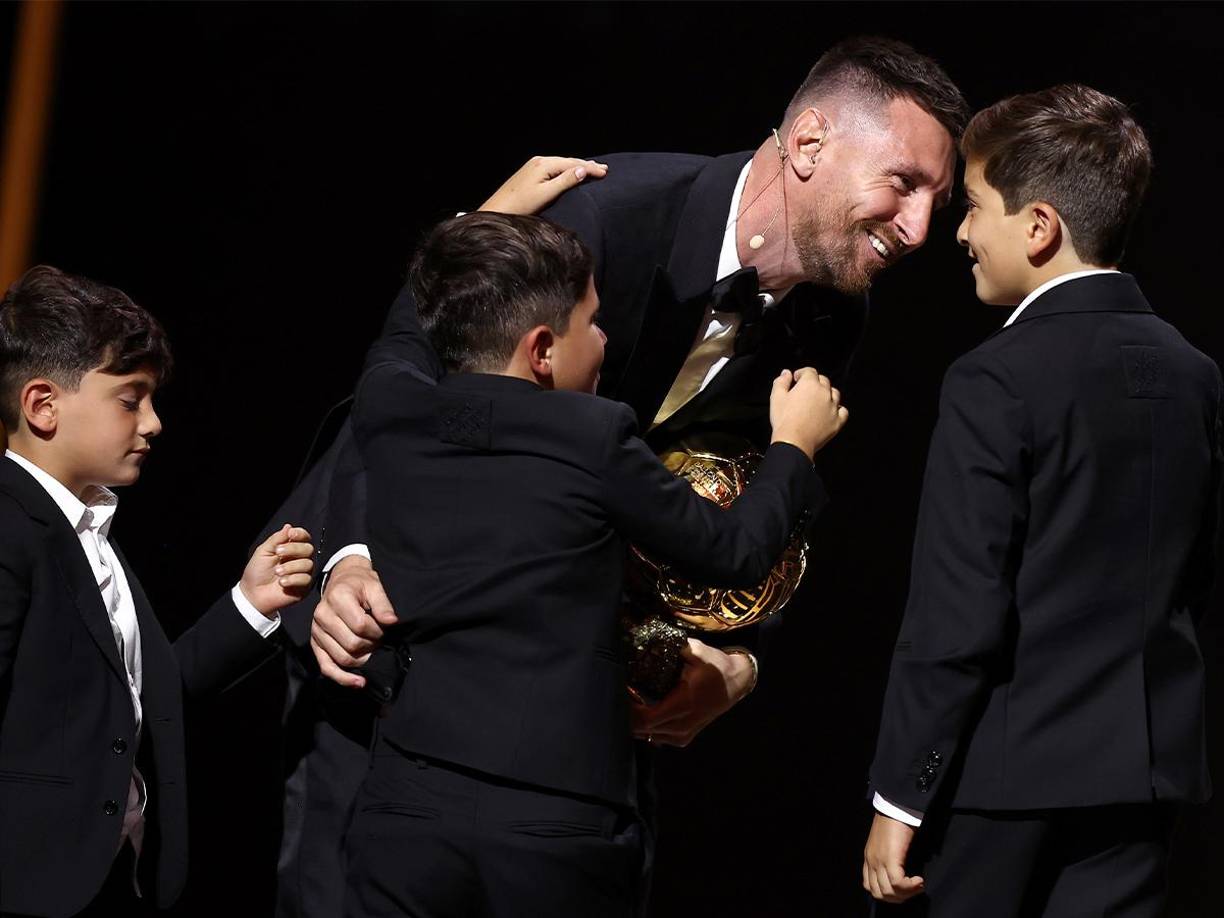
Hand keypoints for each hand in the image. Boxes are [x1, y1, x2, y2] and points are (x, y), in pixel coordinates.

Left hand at [239, 524, 314, 616]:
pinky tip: (282, 582)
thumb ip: (276, 539)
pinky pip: (306, 579)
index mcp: (290, 549)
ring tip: (277, 572)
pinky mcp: (304, 587)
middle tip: (278, 553)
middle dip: (293, 549)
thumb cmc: (256, 573)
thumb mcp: (263, 552)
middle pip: (308, 548)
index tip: (291, 534)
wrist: (253, 594)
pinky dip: (293, 579)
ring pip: (308, 564)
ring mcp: (302, 573)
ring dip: (291, 567)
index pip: (303, 538)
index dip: (300, 534)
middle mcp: (298, 560)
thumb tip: (288, 526)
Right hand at [310, 555, 398, 688]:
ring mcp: (316, 631)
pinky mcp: (315, 643)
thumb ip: (383, 604)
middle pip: (351, 644)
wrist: (342, 581)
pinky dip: (343, 678)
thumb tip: (391, 622)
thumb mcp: (374, 586)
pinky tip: (359, 682)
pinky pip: (326, 667)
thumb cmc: (360, 584)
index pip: (360, 625)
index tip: (384, 628)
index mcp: (337, 598)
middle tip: (380, 640)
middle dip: (372, 646)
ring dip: (362, 660)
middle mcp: (322, 615)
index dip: (377, 631)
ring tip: (372, 651)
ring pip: (341, 658)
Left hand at [478, 155, 608, 214]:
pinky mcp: (530, 173)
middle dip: (586, 165)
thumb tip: (582, 170)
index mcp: (544, 164)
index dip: (590, 168)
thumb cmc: (521, 206)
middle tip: (603, 168)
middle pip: (568, 161)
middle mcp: (539, 161)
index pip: (573, 163)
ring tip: (591, 169)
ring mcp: (534, 166)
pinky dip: (566, 170)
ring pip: (561, 164)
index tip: (605, 172)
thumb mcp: (546, 194)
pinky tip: (571, 173)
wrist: (498, 210)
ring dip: (577, 167)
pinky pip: (554, 168)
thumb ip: (565, 181)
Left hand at [630, 639, 754, 746]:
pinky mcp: (683, 738)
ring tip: (628, 700)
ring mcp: (683, 735)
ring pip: (647, 736)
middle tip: (618, 693)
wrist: (737, 682)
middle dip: (626, 713)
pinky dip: (645, 726)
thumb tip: (647, 639)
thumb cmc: (716, 666)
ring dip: (634, 721)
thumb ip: (672, 647)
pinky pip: (656, 737)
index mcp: (684, 704)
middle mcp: (682, 725)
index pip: (646, 719)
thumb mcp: (696, 651)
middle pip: (642, 730)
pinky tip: (641, 709)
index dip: (628, 710)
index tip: (619, 692)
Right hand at [769, 367, 848, 459]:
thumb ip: (781, 382)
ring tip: (818, 400)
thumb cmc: (784, 420)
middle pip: (823, 380)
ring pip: (835, 393)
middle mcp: (824, 393)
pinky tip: (831, 411)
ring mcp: (833, 407)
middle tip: (805, 390)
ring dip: (827, 393)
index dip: (802, 373)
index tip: (796, 379)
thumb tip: (786, 373)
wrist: (793, 442)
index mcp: (809, 384)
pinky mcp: (837, 421)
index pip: (809, 371)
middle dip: (814, 382)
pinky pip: (843, 411)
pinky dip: (838, 409)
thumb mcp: (776, 397)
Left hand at [863, 812, 923, 903]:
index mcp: (869, 858)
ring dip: (906, 894)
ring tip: (917, 885)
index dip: (888, 894)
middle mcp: (870, 861)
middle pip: (879, 894)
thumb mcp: (887, 843)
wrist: (896, 805)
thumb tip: (902, 875)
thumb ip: (889, 858)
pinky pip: (897, 882)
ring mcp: (878, 860)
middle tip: (913, 890)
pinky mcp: (889, 858)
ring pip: (888, 892)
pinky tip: (919, 880)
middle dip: (898, 898)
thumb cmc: (895, 821)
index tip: (904, 890)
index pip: (870, 887)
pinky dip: (910, 886)